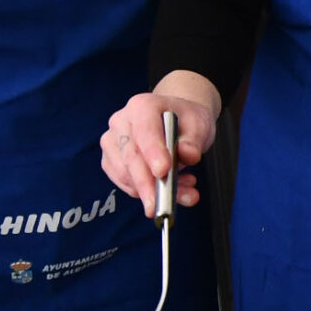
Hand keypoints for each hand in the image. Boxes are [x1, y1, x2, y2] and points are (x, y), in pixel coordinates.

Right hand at [101, 80, 220, 208]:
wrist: (176, 121)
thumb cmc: (185, 121)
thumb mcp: (199, 125)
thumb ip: (194, 141)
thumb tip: (188, 155)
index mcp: (142, 106)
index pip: (144, 131)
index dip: (152, 152)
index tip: (163, 172)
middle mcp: (121, 122)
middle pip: (130, 157)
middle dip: (148, 184)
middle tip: (164, 205)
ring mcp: (112, 142)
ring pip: (126, 174)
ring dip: (153, 191)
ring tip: (184, 189)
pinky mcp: (111, 161)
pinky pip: (124, 183)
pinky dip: (146, 192)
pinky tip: (170, 189)